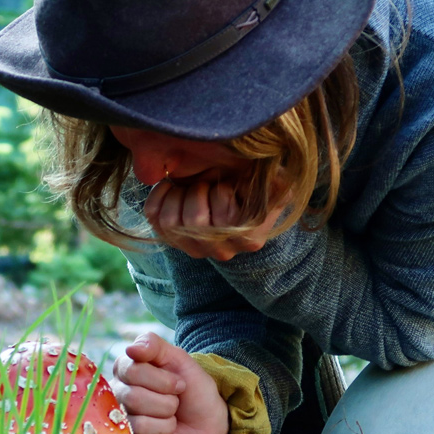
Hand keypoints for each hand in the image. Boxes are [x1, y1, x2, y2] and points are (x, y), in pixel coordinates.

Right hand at [113, 332, 228, 433]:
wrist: (210, 423)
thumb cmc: (192, 389)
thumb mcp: (178, 359)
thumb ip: (154, 345)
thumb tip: (131, 348)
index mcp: (125, 371)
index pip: (131, 371)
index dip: (162, 380)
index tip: (180, 384)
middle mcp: (117, 397)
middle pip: (133, 399)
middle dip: (166, 403)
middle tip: (176, 405)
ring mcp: (121, 425)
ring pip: (138, 425)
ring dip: (166, 425)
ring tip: (171, 422)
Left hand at [144, 178, 279, 260]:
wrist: (230, 196)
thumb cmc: (251, 186)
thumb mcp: (273, 183)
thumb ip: (278, 184)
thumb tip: (279, 182)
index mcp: (248, 239)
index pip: (225, 214)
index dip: (223, 189)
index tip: (228, 182)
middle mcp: (221, 251)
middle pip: (194, 220)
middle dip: (198, 189)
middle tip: (207, 182)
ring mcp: (193, 249)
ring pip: (170, 220)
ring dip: (179, 193)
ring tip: (192, 187)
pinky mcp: (171, 239)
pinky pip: (153, 217)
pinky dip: (159, 194)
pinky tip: (173, 187)